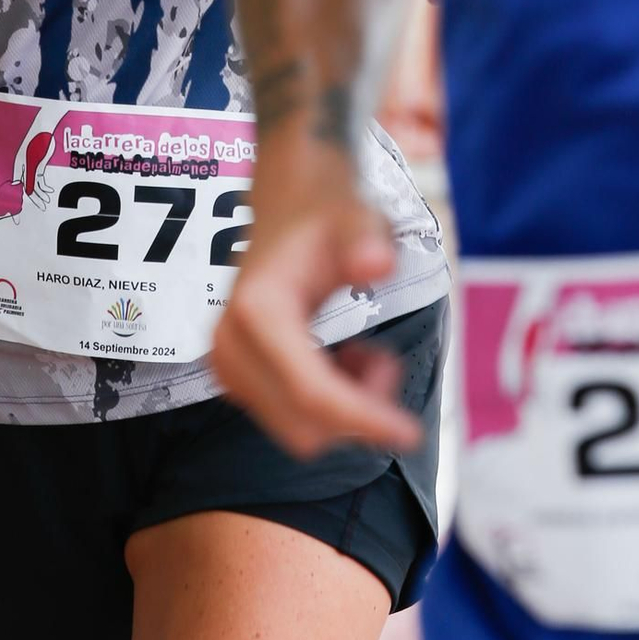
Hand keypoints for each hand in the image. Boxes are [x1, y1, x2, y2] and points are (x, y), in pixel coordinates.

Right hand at [212, 178, 421, 457]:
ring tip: (362, 352)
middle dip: (357, 409)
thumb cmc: (325, 215)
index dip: (363, 418)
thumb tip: (375, 265)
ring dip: (344, 407)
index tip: (411, 432)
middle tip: (382, 358)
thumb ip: (367, 239)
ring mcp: (227, 368)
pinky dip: (327, 405)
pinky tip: (341, 361)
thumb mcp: (357, 218)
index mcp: (257, 311)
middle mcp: (231, 346)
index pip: (310, 391)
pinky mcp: (235, 380)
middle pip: (304, 423)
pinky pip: (292, 421)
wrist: (288, 207)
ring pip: (301, 430)